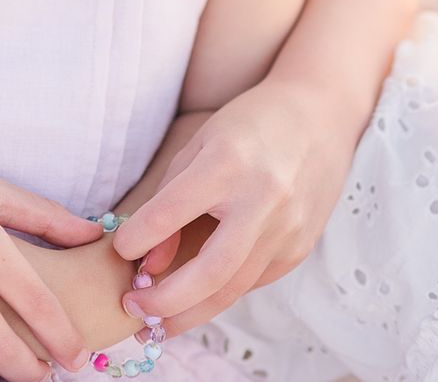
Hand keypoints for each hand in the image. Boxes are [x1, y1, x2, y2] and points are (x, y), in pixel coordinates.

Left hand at [113, 77, 356, 331]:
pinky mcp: (300, 248)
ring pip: (232, 289)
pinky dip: (221, 292)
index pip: (170, 212)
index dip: (137, 238)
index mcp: (228, 163)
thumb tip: (148, 260)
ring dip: (190, 312)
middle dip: (165, 301)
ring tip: (157, 321)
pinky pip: (252, 280)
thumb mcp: (202, 143)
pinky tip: (198, 295)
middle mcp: (263, 199)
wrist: (318, 115)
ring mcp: (288, 228)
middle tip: (132, 310)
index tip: (118, 251)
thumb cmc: (249, 125)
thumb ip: (171, 197)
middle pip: (210, 272)